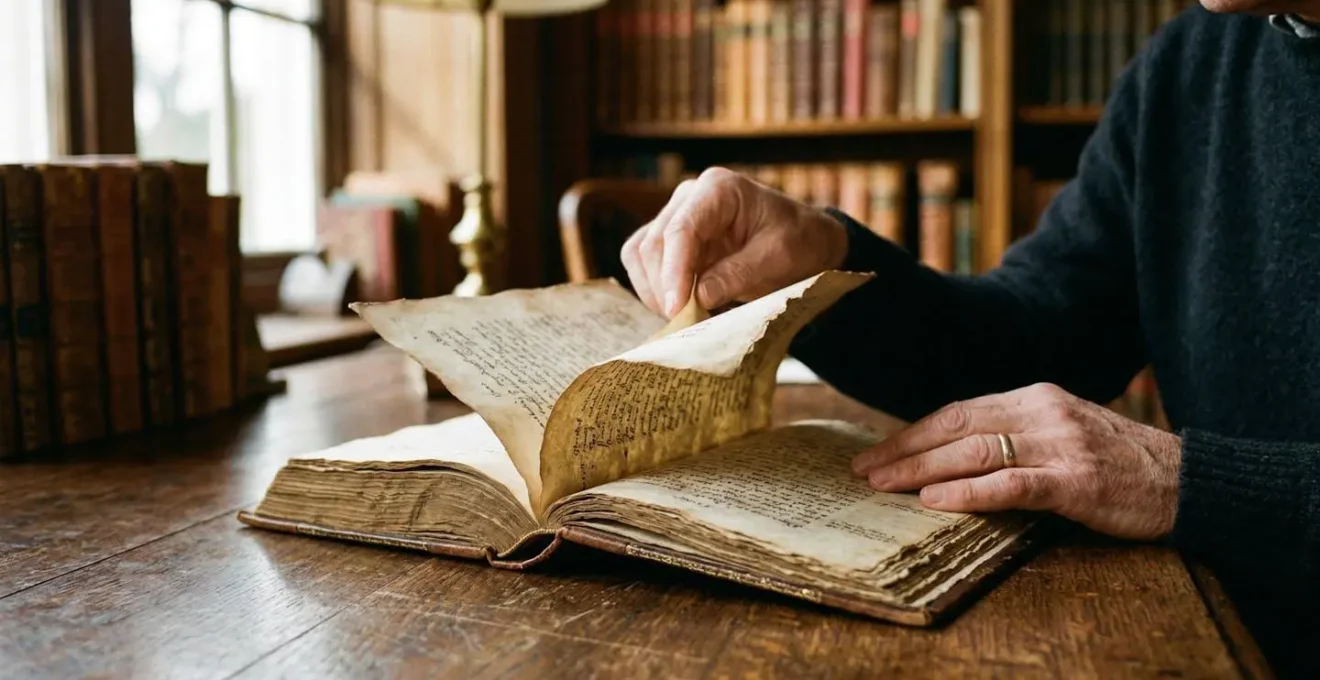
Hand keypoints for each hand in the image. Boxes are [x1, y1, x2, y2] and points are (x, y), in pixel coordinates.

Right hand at [621, 167, 848, 317]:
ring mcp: (677, 218)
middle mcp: (690, 198)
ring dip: (655, 291)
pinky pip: (645, 265)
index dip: (674, 272)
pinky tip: (680, 309)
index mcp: (718, 189)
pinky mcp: (672, 242)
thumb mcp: (779, 258)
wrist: (807, 242)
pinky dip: (655, 290)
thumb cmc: (799, 241)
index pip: (681, 229)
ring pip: (641, 255)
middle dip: (664, 287)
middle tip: (685, 324)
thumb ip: (738, 274)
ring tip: (685, 319)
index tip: (676, 309)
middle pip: (654, 243)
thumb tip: (696, 298)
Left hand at [852, 383, 1180, 540]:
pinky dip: (968, 493)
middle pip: (956, 426)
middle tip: (864, 470)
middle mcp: (1043, 412)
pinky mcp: (1076, 480)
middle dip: (905, 449)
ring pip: (974, 452)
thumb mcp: (1062, 432)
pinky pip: (1010, 483)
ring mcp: (1060, 444)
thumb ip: (1014, 435)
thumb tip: (950, 454)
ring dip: (922, 470)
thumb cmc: (1118, 462)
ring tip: (885, 486)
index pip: (959, 410)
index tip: (879, 452)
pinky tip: (935, 502)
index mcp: (1035, 397)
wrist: (1186, 480)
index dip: (914, 432)